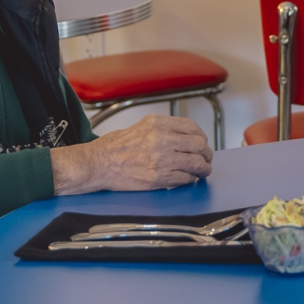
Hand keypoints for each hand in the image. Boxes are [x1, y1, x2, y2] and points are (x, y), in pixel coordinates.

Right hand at [51, 114, 212, 194]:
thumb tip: (185, 138)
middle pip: (199, 145)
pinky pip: (185, 178)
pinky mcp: (159, 177)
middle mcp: (162, 139)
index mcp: (158, 124)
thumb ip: (164, 130)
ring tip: (203, 171)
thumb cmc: (115, 146)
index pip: (192, 128)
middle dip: (206, 154)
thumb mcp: (141, 127)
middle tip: (206, 159)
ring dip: (203, 169)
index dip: (202, 137)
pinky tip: (188, 179)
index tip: (202, 143)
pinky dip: (190, 179)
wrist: (97, 164)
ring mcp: (162, 159)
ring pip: (196, 163)